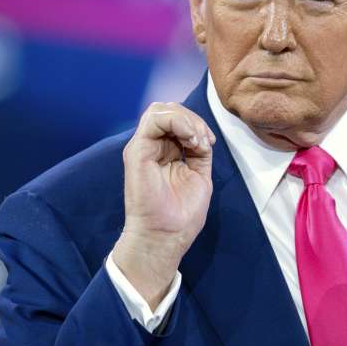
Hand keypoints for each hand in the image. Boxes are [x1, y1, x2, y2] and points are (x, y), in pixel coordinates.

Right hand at [111, 102, 216, 307]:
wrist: (165, 236)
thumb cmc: (181, 215)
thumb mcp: (198, 175)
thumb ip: (197, 153)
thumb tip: (202, 136)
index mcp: (164, 152)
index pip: (177, 120)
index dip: (197, 124)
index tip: (209, 144)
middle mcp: (151, 146)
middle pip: (169, 110)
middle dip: (193, 119)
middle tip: (204, 141)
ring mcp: (142, 147)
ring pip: (161, 109)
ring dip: (187, 120)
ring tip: (197, 141)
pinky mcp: (137, 150)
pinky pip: (155, 119)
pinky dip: (178, 122)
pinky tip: (190, 140)